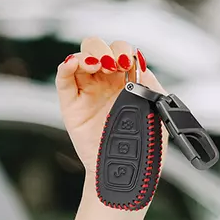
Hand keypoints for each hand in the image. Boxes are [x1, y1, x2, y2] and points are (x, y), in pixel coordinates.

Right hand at [55, 37, 168, 177]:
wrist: (125, 170)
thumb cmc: (142, 146)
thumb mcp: (156, 114)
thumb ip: (152, 88)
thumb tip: (143, 69)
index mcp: (127, 81)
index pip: (122, 52)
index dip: (125, 52)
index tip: (130, 63)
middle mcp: (106, 82)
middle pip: (100, 48)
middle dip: (107, 50)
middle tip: (115, 65)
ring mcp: (87, 91)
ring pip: (81, 57)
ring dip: (90, 54)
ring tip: (99, 66)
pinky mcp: (71, 104)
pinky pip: (64, 79)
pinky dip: (66, 66)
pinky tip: (73, 63)